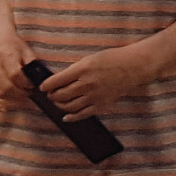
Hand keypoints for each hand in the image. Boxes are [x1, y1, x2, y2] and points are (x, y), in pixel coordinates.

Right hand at [0, 26, 34, 113]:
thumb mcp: (26, 50)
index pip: (15, 75)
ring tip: (23, 102)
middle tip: (31, 99)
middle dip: (21, 96)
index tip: (34, 88)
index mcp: (6, 54)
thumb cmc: (13, 43)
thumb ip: (32, 65)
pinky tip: (8, 106)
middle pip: (6, 87)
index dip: (26, 85)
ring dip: (12, 102)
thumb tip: (40, 80)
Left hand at [38, 45, 157, 121]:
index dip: (46, 85)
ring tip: (57, 102)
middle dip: (52, 96)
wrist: (133, 67)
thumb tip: (60, 79)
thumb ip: (75, 69)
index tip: (42, 87)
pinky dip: (72, 117)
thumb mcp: (90, 58)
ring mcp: (94, 96)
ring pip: (69, 106)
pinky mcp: (101, 105)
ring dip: (59, 105)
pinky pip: (82, 114)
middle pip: (60, 95)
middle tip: (49, 94)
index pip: (56, 81)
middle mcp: (86, 84)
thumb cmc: (113, 59)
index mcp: (82, 69)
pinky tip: (66, 117)